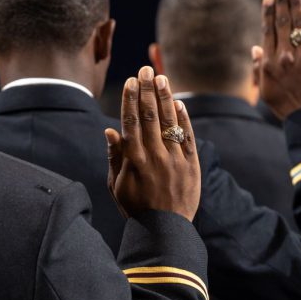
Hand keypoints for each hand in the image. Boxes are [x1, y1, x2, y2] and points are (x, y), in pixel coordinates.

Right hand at [104, 66, 200, 221]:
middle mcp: (154, 155)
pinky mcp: (191, 166)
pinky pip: (187, 138)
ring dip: (165, 97)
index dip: (130, 98)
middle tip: (146, 69)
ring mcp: (174, 159)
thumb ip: (114, 156)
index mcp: (133, 159)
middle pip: (150, 115)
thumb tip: (109, 130)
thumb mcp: (117, 185)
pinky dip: (184, 120)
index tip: (131, 80)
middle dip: (147, 89)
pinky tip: (179, 104)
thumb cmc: (135, 207)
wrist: (164, 230)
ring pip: (169, 122)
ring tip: (161, 78)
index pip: (131, 121)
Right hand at [254, 0, 300, 118]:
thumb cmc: (286, 106)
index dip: (268, 12)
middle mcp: (285, 58)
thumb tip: (255, 48)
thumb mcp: (265, 91)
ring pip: (299, 25)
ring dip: (296, 4)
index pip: (268, 31)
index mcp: (269, 64)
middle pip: (283, 23)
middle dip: (282, 1)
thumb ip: (259, 68)